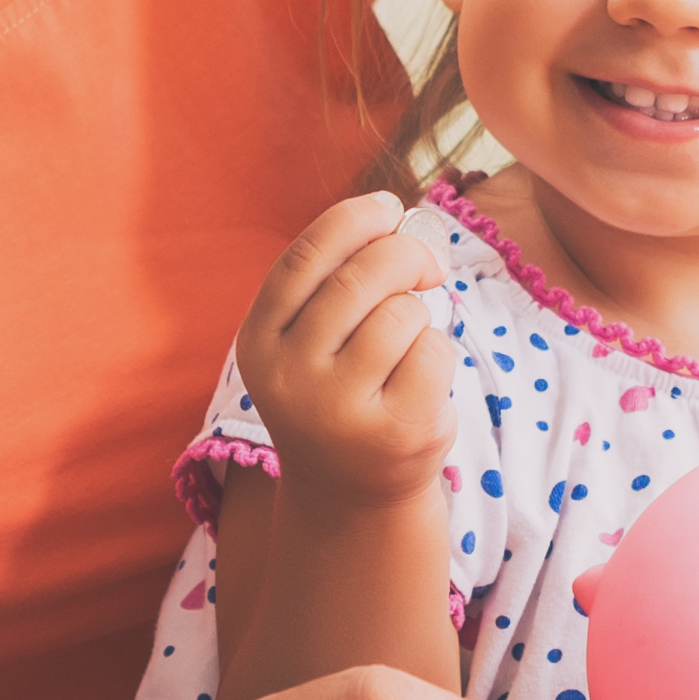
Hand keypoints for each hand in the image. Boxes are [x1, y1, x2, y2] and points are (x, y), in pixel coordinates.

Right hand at [236, 193, 453, 511]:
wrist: (350, 493)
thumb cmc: (338, 391)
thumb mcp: (308, 339)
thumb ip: (332, 279)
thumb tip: (394, 215)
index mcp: (259, 341)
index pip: (305, 257)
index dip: (354, 220)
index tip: (389, 206)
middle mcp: (289, 376)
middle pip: (361, 277)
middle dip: (406, 254)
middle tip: (427, 266)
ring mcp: (339, 409)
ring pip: (402, 314)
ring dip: (420, 314)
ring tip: (407, 344)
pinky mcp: (393, 433)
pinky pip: (434, 353)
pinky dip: (439, 353)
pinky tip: (421, 381)